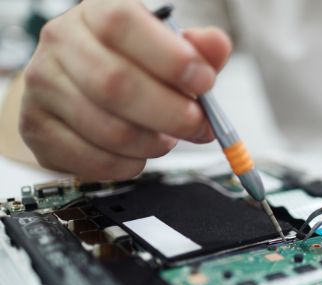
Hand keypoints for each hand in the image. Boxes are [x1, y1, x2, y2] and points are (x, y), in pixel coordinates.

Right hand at [19, 0, 230, 179]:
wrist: (72, 88)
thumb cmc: (128, 66)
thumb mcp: (166, 50)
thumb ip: (196, 50)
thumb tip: (216, 46)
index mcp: (97, 12)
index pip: (123, 24)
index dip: (170, 58)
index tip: (204, 81)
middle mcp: (62, 42)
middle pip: (116, 83)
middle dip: (170, 113)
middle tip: (197, 125)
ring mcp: (44, 85)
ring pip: (108, 128)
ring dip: (152, 143)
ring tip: (166, 139)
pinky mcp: (37, 127)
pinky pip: (92, 159)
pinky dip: (128, 165)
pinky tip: (139, 155)